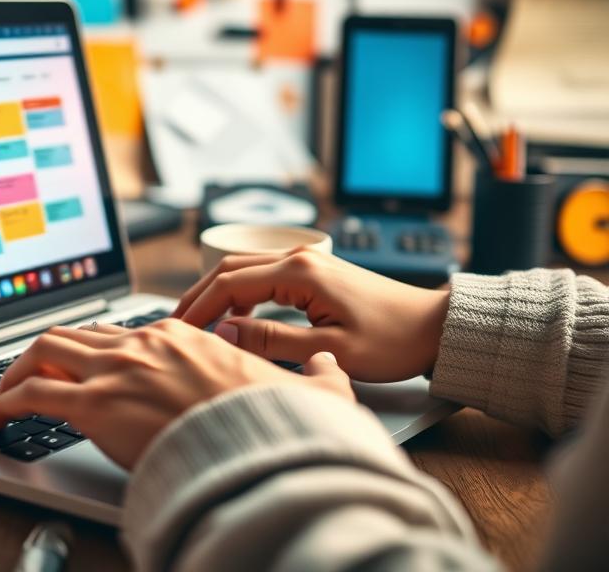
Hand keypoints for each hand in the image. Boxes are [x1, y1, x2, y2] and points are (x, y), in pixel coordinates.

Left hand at [0, 319, 352, 469]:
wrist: (263, 450)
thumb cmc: (279, 426)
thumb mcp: (314, 391)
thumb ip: (319, 375)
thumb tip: (327, 365)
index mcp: (182, 335)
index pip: (120, 332)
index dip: (94, 350)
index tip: (82, 368)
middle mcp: (143, 343)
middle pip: (74, 335)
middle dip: (42, 355)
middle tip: (26, 377)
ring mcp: (116, 369)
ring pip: (44, 351)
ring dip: (14, 372)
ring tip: (1, 398)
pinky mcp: (95, 403)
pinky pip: (31, 393)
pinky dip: (3, 403)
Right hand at [173, 249, 449, 381]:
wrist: (434, 327)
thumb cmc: (392, 341)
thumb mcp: (330, 350)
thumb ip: (273, 341)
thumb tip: (225, 334)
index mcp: (299, 272)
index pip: (229, 284)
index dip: (198, 308)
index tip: (178, 331)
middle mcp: (298, 257)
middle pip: (229, 268)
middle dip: (197, 296)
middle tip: (174, 325)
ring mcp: (306, 260)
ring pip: (243, 268)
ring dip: (215, 292)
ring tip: (195, 321)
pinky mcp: (313, 270)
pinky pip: (261, 274)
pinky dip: (237, 291)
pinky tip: (231, 314)